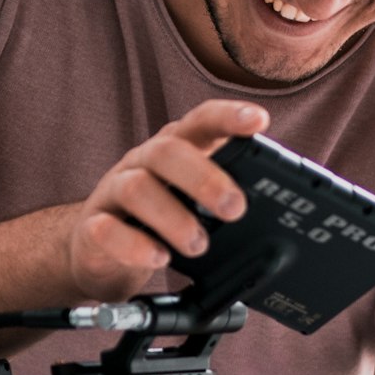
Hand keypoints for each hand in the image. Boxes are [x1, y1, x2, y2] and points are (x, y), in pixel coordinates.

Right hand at [68, 100, 269, 299]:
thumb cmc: (160, 220)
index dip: (229, 117)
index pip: (201, 121)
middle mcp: (142, 163)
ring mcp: (113, 193)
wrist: (99, 251)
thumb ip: (226, 198)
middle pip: (166, 151)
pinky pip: (106, 229)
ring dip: (173, 217)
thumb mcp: (195, 202)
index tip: (259, 122)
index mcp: (175, 150)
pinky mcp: (92, 229)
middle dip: (204, 178)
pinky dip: (135, 245)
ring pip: (136, 188)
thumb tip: (282, 212)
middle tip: (235, 208)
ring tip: (199, 244)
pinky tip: (158, 258)